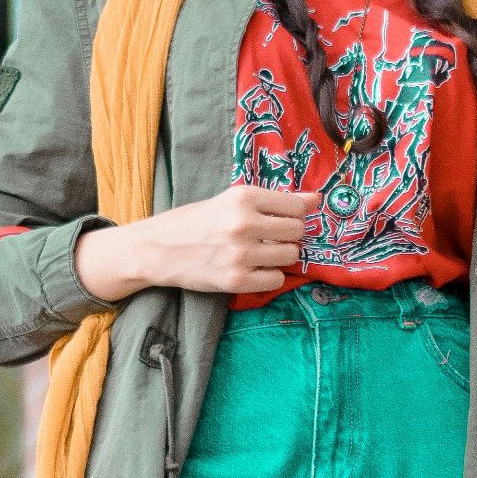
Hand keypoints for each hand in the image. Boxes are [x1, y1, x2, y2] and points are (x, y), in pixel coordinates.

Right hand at [76, 185, 320, 299]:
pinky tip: (253, 268)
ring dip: (280, 256)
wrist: (158, 248)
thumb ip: (275, 200)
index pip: (296, 206)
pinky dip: (269, 276)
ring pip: (290, 257)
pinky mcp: (236, 280)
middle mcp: (244, 224)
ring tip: (259, 252)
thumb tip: (318, 200)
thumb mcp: (231, 200)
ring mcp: (241, 254)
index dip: (295, 214)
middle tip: (269, 237)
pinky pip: (276, 280)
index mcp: (243, 197)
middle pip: (297, 232)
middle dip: (288, 236)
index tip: (284, 217)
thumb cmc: (196, 220)